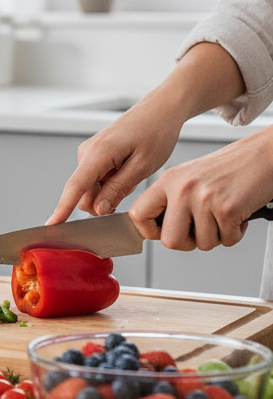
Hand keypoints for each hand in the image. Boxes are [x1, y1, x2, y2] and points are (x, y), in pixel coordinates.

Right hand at [47, 101, 182, 223]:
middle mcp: (87, 152)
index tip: (52, 225)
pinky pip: (95, 179)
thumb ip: (118, 189)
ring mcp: (88, 153)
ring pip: (91, 188)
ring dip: (110, 191)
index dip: (63, 208)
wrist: (160, 110)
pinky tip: (127, 171)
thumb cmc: (156, 132)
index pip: (75, 187)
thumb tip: (98, 210)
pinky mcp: (93, 155)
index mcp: (98, 153)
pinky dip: (110, 183)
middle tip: (130, 189)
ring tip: (133, 174)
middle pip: (83, 193)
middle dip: (102, 201)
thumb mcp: (143, 166)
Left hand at [128, 129, 272, 250]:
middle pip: (170, 240)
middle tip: (201, 231)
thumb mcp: (190, 177)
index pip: (138, 214)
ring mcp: (203, 199)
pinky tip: (238, 215)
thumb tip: (157, 229)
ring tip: (224, 216)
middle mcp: (182, 189)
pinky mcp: (227, 209)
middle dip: (188, 243)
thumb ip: (172, 199)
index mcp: (168, 180)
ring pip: (202, 244)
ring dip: (217, 236)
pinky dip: (235, 234)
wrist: (265, 154)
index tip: (161, 233)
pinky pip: (227, 240)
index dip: (149, 231)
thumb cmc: (231, 167)